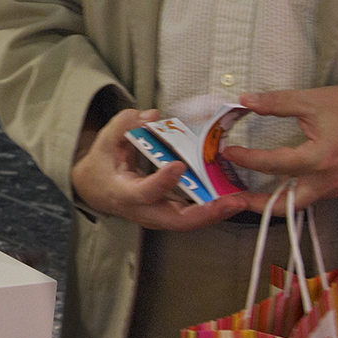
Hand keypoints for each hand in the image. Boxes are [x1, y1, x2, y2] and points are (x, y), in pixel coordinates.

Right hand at [71, 108, 252, 229]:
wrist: (96, 190)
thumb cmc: (102, 165)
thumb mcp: (105, 141)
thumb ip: (125, 124)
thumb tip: (153, 115)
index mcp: (124, 193)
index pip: (144, 192)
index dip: (161, 182)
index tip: (178, 165)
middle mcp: (143, 211)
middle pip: (177, 221)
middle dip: (206, 213)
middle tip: (231, 200)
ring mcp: (158, 216)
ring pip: (189, 222)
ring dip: (217, 213)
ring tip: (240, 199)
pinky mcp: (169, 214)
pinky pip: (193, 216)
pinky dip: (213, 208)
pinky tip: (232, 196)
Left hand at [223, 83, 337, 211]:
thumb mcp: (310, 100)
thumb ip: (276, 103)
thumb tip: (244, 100)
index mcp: (320, 158)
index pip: (275, 164)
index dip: (248, 158)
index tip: (228, 151)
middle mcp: (328, 180)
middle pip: (287, 204)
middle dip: (257, 204)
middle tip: (232, 198)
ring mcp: (335, 186)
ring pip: (298, 204)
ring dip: (271, 203)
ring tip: (246, 196)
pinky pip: (309, 197)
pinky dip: (288, 196)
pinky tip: (271, 187)